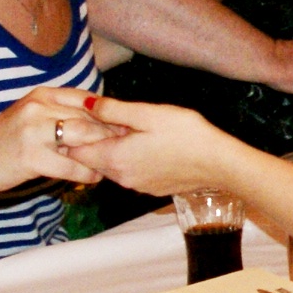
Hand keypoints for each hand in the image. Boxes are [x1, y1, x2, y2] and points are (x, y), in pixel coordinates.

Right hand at [0, 89, 119, 194]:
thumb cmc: (7, 137)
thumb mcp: (33, 115)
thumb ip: (62, 113)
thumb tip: (103, 122)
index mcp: (44, 95)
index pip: (88, 101)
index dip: (111, 116)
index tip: (128, 129)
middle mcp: (39, 108)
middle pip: (90, 120)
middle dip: (112, 136)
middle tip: (128, 150)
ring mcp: (34, 131)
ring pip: (83, 140)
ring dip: (102, 155)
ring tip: (113, 165)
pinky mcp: (30, 156)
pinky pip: (70, 166)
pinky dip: (86, 174)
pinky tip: (93, 178)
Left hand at [69, 96, 225, 198]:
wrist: (219, 164)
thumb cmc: (186, 134)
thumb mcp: (148, 113)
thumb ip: (114, 110)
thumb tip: (87, 104)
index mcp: (114, 157)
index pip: (75, 151)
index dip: (73, 135)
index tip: (80, 118)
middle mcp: (121, 177)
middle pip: (91, 161)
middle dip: (90, 142)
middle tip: (102, 120)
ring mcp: (137, 186)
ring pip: (110, 168)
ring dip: (110, 151)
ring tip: (125, 130)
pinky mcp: (152, 188)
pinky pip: (129, 173)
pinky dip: (127, 160)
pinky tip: (144, 146)